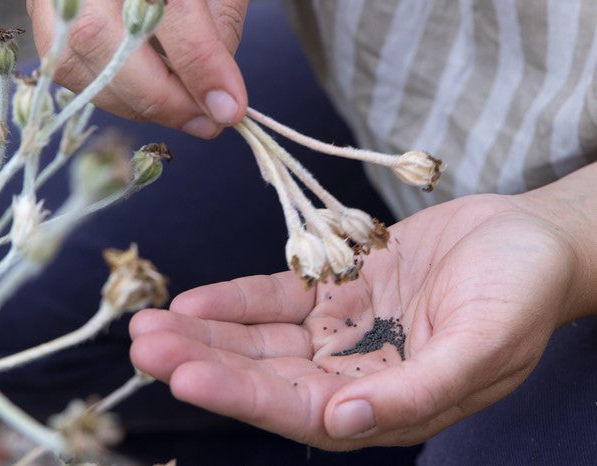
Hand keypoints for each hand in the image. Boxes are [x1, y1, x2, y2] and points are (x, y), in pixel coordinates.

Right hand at [27, 0, 248, 137]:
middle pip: (110, 43)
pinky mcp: (45, 21)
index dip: (201, 67)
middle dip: (164, 99)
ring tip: (182, 109)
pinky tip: (149, 95)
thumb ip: (216, 33)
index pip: (172, 12)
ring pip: (81, 67)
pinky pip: (70, 72)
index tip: (229, 109)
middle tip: (208, 122)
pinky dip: (115, 95)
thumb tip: (215, 98)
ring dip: (139, 106)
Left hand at [129, 192, 585, 449]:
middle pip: (264, 376)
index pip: (298, 409)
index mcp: (385, 403)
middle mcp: (353, 373)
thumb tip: (346, 422)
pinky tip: (195, 299)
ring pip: (260, 338)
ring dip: (206, 333)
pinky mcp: (336, 289)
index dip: (241, 396)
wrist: (529, 238)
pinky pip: (276, 296)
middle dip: (204, 362)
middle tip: (145, 345)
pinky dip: (237, 299)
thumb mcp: (483, 344)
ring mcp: (340, 331)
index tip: (186, 377)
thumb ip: (419, 390)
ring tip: (151, 324)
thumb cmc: (522, 293)